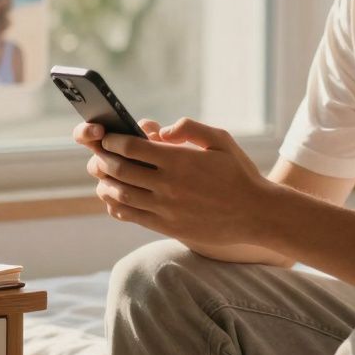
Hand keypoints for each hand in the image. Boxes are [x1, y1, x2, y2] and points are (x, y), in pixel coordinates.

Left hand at [77, 118, 271, 245]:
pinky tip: (113, 198)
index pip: (131, 148)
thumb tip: (159, 132)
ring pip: (121, 195)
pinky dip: (116, 206)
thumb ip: (189, 128)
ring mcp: (166, 208)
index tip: (107, 137)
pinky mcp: (167, 227)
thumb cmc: (239, 173)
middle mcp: (169, 185)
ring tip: (102, 175)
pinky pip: (132, 217)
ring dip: (105, 183)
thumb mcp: (220, 140)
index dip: (113, 141)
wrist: (256, 214)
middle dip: (102, 159)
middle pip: (120, 170)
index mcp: (179, 160)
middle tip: (98, 154)